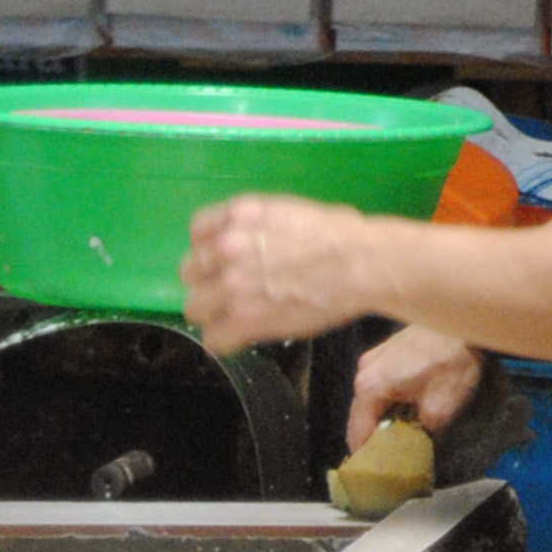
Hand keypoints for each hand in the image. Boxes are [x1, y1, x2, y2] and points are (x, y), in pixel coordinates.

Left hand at [181, 195, 381, 355]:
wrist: (362, 263)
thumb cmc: (342, 233)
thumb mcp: (292, 211)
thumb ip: (259, 226)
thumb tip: (252, 243)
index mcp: (241, 214)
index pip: (198, 230)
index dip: (210, 246)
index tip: (223, 257)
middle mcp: (228, 247)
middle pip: (190, 272)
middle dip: (208, 281)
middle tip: (232, 289)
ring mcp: (232, 286)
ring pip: (194, 308)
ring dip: (213, 313)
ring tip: (235, 316)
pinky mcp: (242, 320)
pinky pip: (213, 339)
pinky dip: (226, 340)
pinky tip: (243, 335)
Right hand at [347, 326, 484, 453]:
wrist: (466, 319)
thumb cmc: (452, 361)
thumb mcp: (441, 409)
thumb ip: (422, 434)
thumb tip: (418, 445)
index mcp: (370, 387)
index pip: (357, 435)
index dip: (368, 457)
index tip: (381, 471)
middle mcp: (364, 371)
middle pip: (362, 416)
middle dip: (378, 436)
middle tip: (396, 454)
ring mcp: (375, 357)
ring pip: (373, 399)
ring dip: (386, 415)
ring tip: (405, 431)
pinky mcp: (388, 348)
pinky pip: (382, 382)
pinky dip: (392, 397)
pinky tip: (410, 404)